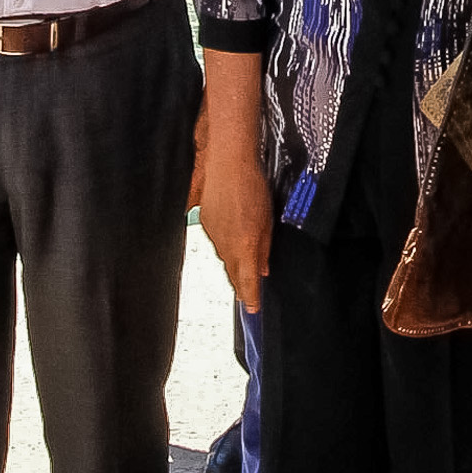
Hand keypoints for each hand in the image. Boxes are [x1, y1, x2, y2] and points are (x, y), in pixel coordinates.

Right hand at [190, 94, 273, 311]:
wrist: (228, 163)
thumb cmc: (252, 186)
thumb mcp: (267, 220)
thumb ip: (265, 248)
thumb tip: (263, 268)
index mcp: (244, 246)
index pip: (246, 281)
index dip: (250, 297)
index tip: (253, 309)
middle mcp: (225, 244)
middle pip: (232, 272)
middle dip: (240, 285)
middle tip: (247, 296)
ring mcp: (212, 234)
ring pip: (224, 256)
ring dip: (233, 264)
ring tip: (240, 272)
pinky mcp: (204, 222)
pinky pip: (216, 240)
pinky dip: (225, 245)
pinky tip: (231, 240)